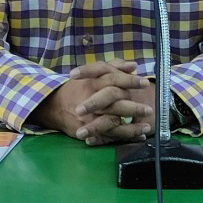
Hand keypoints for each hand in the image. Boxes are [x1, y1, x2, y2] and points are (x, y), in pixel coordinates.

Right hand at [30, 61, 153, 145]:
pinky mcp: (88, 130)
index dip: (129, 81)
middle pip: (114, 102)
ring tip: (146, 126)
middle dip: (132, 107)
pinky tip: (138, 137)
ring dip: (131, 126)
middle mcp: (91, 99)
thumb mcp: (92, 74)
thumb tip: (133, 65)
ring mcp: (89, 117)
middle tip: (148, 109)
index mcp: (93, 82)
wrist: (54, 106)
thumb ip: (113, 67)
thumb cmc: (77, 88)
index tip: (144, 82)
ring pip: (113, 122)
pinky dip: (124, 137)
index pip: (113, 79)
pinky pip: (108, 136)